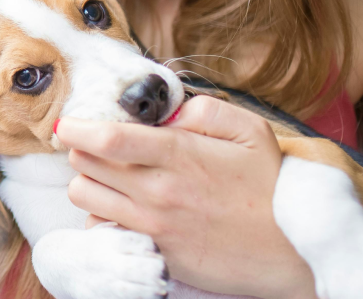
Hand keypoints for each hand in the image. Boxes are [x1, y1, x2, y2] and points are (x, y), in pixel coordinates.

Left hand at [56, 95, 316, 298]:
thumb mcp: (251, 132)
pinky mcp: (154, 252)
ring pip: (85, 196)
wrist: (293, 252)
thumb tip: (165, 112)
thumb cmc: (273, 187)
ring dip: (89, 181)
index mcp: (179, 155)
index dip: (77, 127)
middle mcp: (158, 191)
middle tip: (98, 145)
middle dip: (83, 149)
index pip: (105, 138)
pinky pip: (103, 229)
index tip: (68, 123)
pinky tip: (124, 207)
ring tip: (111, 175)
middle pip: (85, 164)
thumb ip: (203, 111)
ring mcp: (153, 226)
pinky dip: (103, 215)